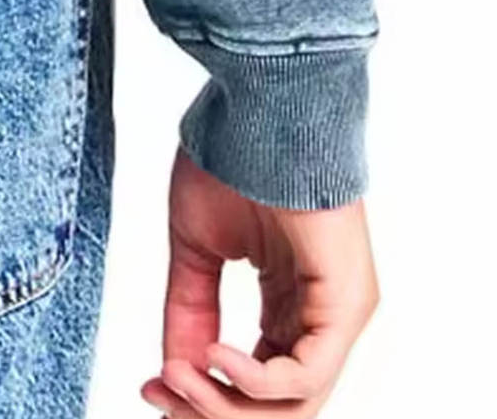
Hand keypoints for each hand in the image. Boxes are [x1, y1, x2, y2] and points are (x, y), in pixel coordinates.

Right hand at [141, 148, 378, 418]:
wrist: (260, 108)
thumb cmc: (234, 160)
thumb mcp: (199, 250)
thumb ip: (190, 312)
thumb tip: (174, 374)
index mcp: (289, 301)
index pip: (255, 381)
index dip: (201, 395)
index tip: (149, 383)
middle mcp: (318, 314)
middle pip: (275, 407)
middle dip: (209, 409)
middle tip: (159, 390)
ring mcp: (337, 311)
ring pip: (293, 405)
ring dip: (224, 404)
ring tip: (178, 375)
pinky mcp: (346, 300)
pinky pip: (307, 374)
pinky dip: (254, 382)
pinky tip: (213, 354)